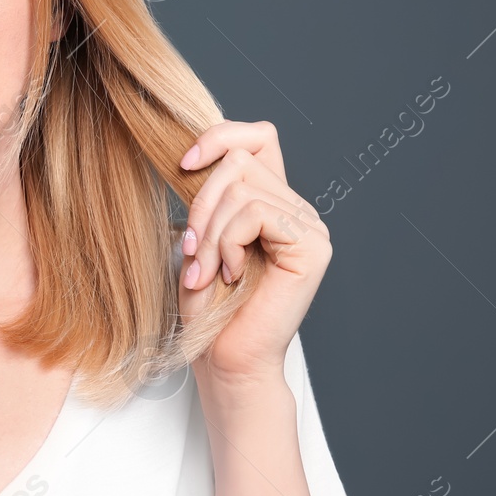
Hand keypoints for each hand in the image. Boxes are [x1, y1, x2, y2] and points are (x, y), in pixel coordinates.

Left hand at [176, 118, 330, 395]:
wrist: (225, 358)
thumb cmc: (209, 305)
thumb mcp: (201, 235)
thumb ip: (211, 193)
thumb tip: (194, 151)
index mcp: (274, 202)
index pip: (259, 137)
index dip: (220, 136)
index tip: (183, 164)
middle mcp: (298, 209)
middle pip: (240, 161)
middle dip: (201, 204)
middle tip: (192, 252)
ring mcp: (310, 227)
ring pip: (242, 188)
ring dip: (210, 232)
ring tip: (205, 271)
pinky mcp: (311, 246)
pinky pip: (256, 213)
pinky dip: (228, 243)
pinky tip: (229, 275)